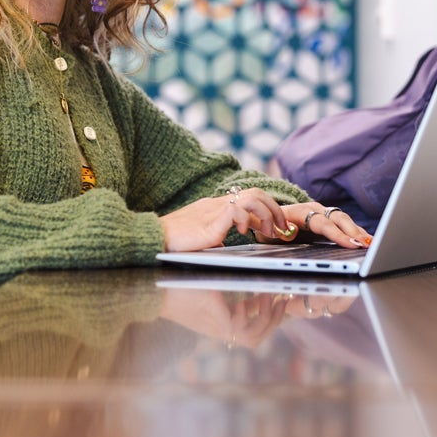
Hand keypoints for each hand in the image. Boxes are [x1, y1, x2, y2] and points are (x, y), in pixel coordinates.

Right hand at [159, 186, 288, 251]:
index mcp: (217, 207)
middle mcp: (218, 204)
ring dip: (267, 214)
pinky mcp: (210, 221)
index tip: (277, 227)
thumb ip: (215, 236)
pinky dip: (247, 221)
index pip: (250, 199)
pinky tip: (244, 234)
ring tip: (268, 232)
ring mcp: (214, 210)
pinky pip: (236, 210)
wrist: (154, 238)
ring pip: (252, 197)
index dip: (268, 211)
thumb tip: (225, 243)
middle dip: (275, 210)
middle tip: (282, 229)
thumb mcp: (201, 238)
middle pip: (256, 193)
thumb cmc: (173, 241)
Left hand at [161, 288, 287, 347]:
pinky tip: (247, 299)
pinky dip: (250, 316)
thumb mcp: (211, 288)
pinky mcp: (214, 324)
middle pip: (255, 339)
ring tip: (269, 298)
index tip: (277, 301)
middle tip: (282, 301)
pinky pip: (240, 330)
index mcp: (220, 323)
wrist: (156, 287)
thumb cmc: (179, 283)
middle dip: (273, 321)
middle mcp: (221, 330)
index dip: (268, 319)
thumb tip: (251, 282)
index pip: (251, 331)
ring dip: (266, 319)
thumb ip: (231, 291)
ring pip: (252, 338)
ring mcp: (218, 329)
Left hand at [268, 202, 372, 248]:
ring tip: (372, 244)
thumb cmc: (269, 228)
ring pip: (345, 220)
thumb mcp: (268, 231)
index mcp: (300, 212)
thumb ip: (278, 232)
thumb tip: (290, 232)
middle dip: (354, 232)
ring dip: (358, 232)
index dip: (337, 234)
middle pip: (338, 218)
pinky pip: (345, 224)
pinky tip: (367, 241)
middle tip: (367, 245)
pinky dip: (356, 232)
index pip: (322, 223)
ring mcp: (323, 212)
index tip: (351, 244)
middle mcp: (314, 209)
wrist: (269, 218)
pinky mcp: (328, 219)